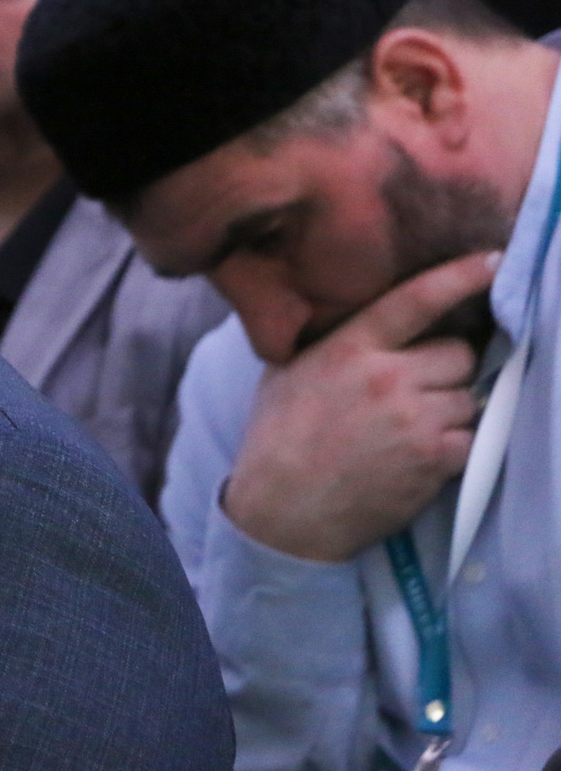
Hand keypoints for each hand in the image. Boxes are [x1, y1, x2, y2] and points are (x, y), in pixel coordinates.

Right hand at [222, 252, 495, 562]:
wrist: (284, 511)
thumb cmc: (278, 437)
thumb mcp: (287, 372)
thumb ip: (329, 341)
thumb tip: (359, 317)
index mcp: (348, 349)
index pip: (414, 300)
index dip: (458, 276)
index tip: (491, 259)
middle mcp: (386, 378)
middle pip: (458, 353)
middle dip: (446, 368)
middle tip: (419, 386)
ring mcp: (414, 420)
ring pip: (468, 396)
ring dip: (451, 408)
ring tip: (412, 426)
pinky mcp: (434, 460)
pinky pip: (472, 437)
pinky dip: (455, 444)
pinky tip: (421, 453)